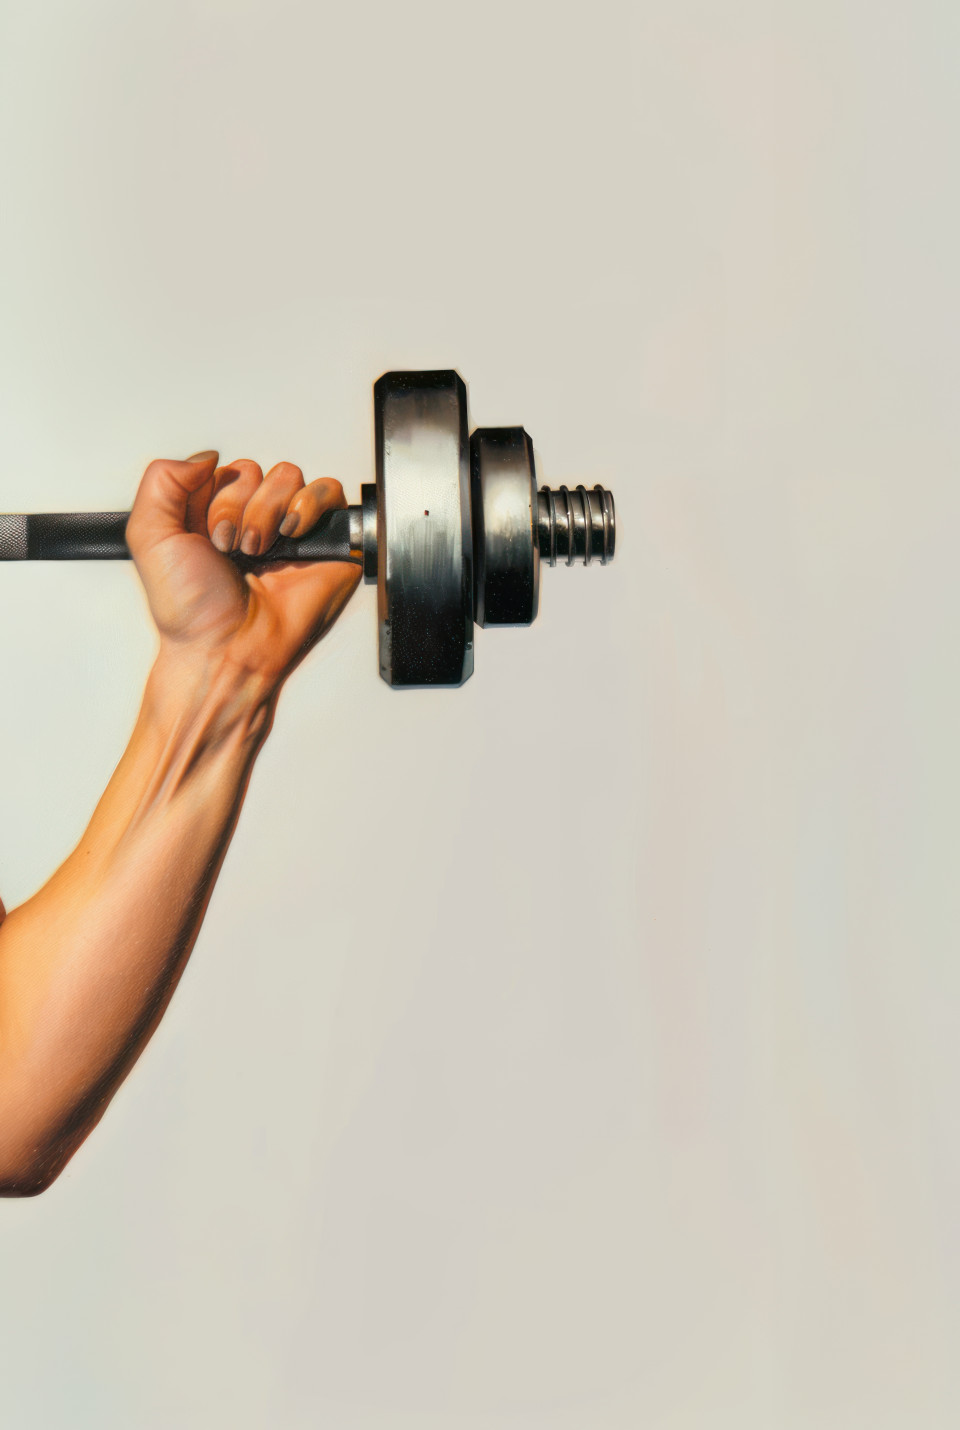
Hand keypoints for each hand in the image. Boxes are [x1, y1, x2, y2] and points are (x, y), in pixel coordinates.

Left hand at [125, 451, 360, 689]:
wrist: (227, 649)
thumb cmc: (192, 610)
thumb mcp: (148, 536)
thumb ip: (161, 480)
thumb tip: (204, 457)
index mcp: (210, 514)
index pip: (221, 467)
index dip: (212, 493)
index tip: (205, 531)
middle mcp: (251, 518)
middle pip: (255, 469)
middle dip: (238, 507)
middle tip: (231, 548)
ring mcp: (289, 530)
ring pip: (288, 476)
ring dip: (269, 511)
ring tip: (258, 550)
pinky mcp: (326, 542)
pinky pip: (329, 492)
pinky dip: (308, 505)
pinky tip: (290, 535)